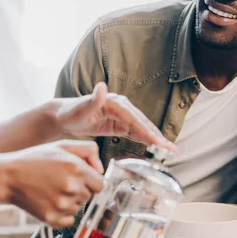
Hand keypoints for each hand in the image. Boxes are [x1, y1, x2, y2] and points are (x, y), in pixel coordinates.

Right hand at [5, 140, 103, 226]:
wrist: (9, 177)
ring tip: (53, 190)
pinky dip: (63, 214)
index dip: (91, 181)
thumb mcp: (63, 146)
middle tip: (61, 182)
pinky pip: (70, 219)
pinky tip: (51, 201)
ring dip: (71, 201)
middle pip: (90, 196)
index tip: (81, 179)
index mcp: (77, 169)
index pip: (100, 184)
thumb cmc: (36, 160)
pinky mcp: (53, 218)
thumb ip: (89, 151)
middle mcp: (72, 188)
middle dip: (80, 189)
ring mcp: (62, 205)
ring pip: (79, 207)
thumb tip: (101, 170)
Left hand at [55, 82, 176, 151]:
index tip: (159, 143)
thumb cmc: (71, 111)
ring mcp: (122, 116)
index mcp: (116, 103)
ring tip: (170, 150)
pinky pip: (135, 133)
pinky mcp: (119, 124)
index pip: (135, 120)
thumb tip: (102, 87)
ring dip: (156, 140)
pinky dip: (146, 140)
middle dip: (158, 137)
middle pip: (143, 124)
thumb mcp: (81, 107)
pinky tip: (156, 147)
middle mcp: (122, 108)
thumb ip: (93, 99)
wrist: (64, 115)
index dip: (148, 132)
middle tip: (172, 149)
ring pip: (142, 129)